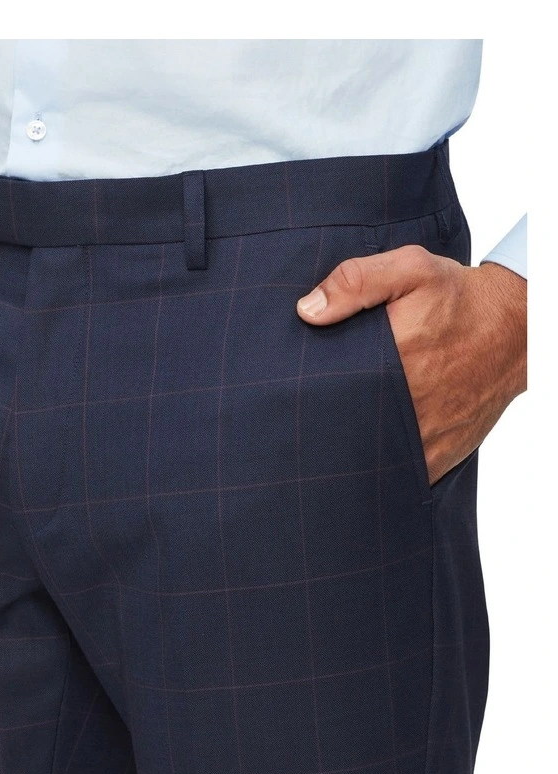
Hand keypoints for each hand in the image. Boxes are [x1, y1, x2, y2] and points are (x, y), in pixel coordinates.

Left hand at [296, 245, 526, 485]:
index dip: (304, 397)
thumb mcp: (410, 269)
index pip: (328, 391)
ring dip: (349, 453)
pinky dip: (381, 471)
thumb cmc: (459, 298)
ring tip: (324, 446)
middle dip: (321, 427)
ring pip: (370, 457)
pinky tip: (362, 462)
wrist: (517, 328)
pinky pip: (401, 473)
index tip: (286, 396)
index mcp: (391, 360)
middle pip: (344, 428)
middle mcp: (406, 403)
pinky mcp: (440, 453)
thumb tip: (307, 311)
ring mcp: (423, 434)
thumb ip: (356, 282)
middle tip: (299, 423)